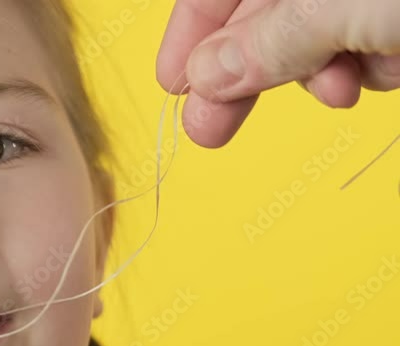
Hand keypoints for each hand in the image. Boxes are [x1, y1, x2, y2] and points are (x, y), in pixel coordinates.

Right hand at [156, 0, 399, 147]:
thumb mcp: (339, 5)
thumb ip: (271, 40)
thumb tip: (205, 74)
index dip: (189, 32)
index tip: (171, 83)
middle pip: (259, 21)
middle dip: (247, 75)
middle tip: (209, 128)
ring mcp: (361, 0)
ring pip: (313, 45)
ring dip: (320, 76)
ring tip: (341, 89)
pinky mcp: (394, 25)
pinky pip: (361, 55)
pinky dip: (369, 70)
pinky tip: (392, 64)